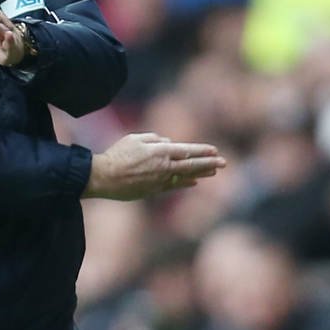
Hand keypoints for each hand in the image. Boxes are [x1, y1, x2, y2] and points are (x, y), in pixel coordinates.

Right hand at [83, 132, 225, 200]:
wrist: (104, 177)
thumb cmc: (117, 154)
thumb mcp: (135, 138)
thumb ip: (154, 138)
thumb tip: (168, 143)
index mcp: (160, 151)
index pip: (187, 150)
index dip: (202, 150)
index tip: (215, 150)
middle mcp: (164, 166)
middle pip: (191, 165)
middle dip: (209, 163)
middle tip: (224, 162)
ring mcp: (160, 180)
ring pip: (185, 176)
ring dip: (201, 174)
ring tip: (214, 172)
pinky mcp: (153, 191)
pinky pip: (174, 186)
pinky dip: (185, 184)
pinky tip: (194, 182)